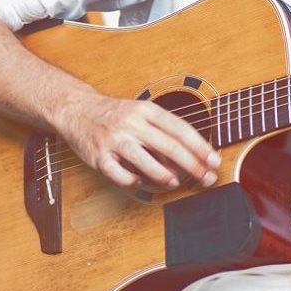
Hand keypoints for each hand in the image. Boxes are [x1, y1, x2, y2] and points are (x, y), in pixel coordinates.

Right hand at [53, 93, 218, 189]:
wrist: (76, 109)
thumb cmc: (115, 114)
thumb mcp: (141, 113)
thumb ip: (163, 133)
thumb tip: (190, 158)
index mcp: (146, 110)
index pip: (179, 128)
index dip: (200, 146)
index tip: (214, 160)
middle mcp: (131, 123)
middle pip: (168, 145)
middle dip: (192, 164)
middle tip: (206, 178)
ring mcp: (114, 140)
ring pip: (144, 159)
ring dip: (163, 174)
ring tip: (175, 181)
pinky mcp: (98, 156)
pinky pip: (118, 173)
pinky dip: (131, 179)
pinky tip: (139, 181)